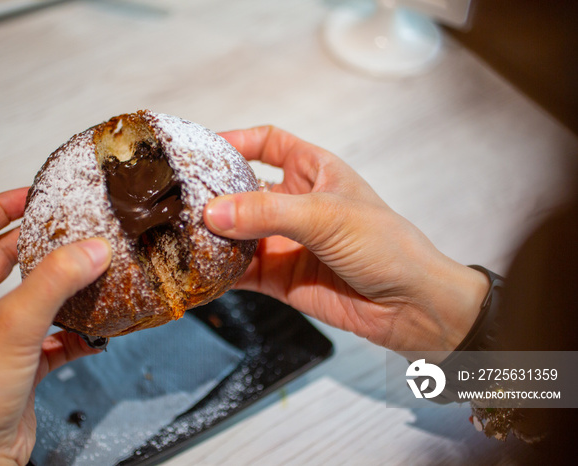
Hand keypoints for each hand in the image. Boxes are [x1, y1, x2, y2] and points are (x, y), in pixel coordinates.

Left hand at [0, 188, 111, 464]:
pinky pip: (54, 337)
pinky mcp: (20, 365)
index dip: (2, 206)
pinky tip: (97, 333)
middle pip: (7, 260)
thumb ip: (56, 281)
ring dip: (63, 288)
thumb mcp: (13, 325)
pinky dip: (76, 332)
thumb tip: (93, 248)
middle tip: (72, 227)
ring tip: (92, 272)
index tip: (35, 193)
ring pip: (34, 298)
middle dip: (40, 243)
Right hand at [204, 126, 488, 354]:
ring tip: (176, 234)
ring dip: (211, 236)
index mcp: (314, 172)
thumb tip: (213, 213)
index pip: (268, 143)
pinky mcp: (280, 278)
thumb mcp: (328, 216)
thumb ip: (269, 213)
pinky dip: (219, 272)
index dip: (236, 140)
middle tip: (176, 198)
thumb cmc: (386, 245)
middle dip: (212, 193)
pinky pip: (241, 272)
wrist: (412, 306)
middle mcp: (295, 204)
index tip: (200, 148)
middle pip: (243, 190)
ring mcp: (285, 242)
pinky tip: (196, 271)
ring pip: (237, 233)